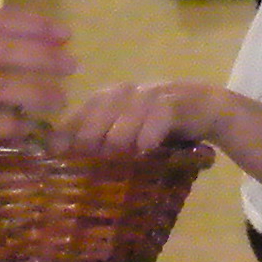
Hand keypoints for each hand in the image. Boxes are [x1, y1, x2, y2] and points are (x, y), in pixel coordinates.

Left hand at [56, 80, 219, 160]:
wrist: (206, 108)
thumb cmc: (159, 127)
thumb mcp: (128, 133)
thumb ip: (103, 144)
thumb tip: (71, 169)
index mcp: (108, 99)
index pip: (79, 114)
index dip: (66, 134)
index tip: (56, 155)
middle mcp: (125, 92)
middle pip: (98, 112)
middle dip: (89, 137)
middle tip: (85, 161)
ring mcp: (150, 94)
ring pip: (127, 114)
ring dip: (119, 137)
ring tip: (113, 158)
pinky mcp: (175, 101)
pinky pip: (159, 115)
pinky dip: (150, 132)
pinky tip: (144, 150)